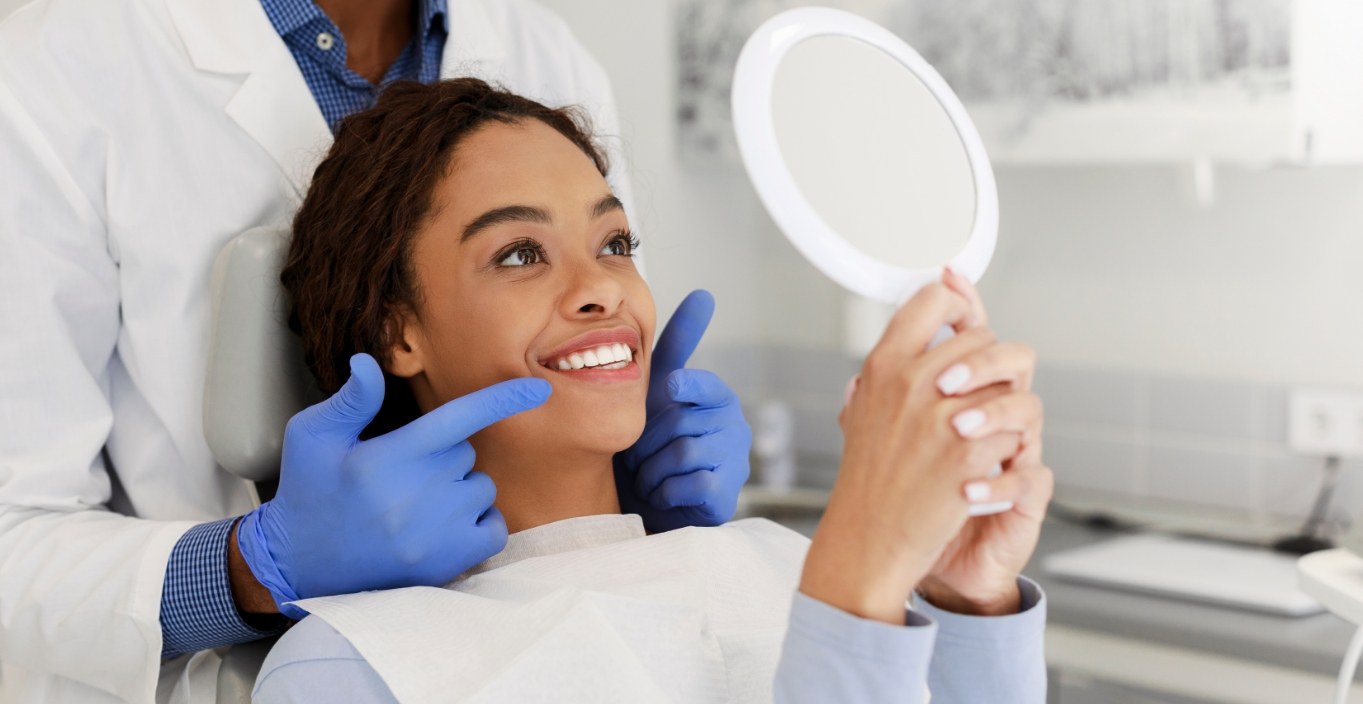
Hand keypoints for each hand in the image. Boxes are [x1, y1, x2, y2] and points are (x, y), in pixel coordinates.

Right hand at [234, 353, 549, 618]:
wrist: (299, 565)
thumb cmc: (308, 492)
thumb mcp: (312, 436)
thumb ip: (351, 400)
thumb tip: (369, 362)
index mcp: (386, 458)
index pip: (458, 418)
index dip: (501, 400)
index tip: (539, 388)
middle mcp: (416, 497)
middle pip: (466, 453)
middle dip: (444, 455)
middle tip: (401, 474)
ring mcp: (436, 534)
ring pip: (481, 488)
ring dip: (460, 488)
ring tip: (414, 504)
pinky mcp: (448, 564)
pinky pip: (493, 527)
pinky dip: (479, 521)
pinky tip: (442, 525)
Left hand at [615, 290, 750, 532]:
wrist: (652, 503)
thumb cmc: (654, 442)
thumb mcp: (659, 391)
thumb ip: (678, 345)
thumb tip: (705, 294)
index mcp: (716, 397)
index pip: (704, 382)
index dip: (685, 385)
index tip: (672, 388)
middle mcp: (733, 424)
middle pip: (679, 422)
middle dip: (646, 443)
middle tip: (639, 456)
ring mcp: (735, 460)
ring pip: (682, 453)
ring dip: (651, 469)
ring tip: (649, 476)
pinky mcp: (727, 494)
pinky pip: (689, 483)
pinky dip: (664, 491)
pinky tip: (663, 493)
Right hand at [799, 281, 1036, 624]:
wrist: (869, 539)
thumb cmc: (867, 481)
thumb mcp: (862, 411)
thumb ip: (885, 370)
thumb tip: (908, 330)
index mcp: (883, 366)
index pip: (932, 300)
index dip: (956, 304)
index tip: (962, 319)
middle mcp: (910, 383)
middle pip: (981, 339)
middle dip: (988, 367)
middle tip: (976, 396)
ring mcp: (941, 417)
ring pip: (1006, 383)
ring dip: (1002, 407)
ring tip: (982, 432)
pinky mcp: (968, 453)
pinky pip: (1013, 427)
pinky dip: (1007, 447)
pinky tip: (986, 464)